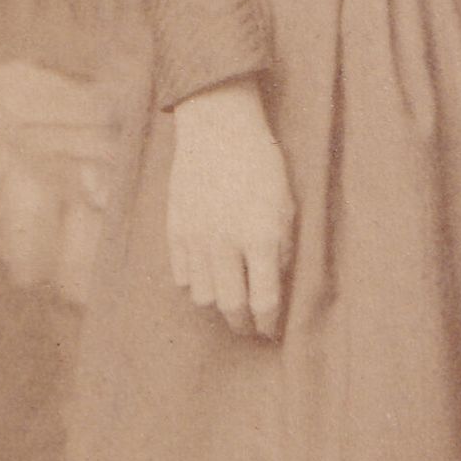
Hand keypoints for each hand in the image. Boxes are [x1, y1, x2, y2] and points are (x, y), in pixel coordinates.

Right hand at [166, 77, 295, 337]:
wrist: (218, 129)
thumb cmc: (261, 164)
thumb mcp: (286, 205)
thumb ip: (281, 248)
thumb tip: (274, 284)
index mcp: (259, 238)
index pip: (264, 301)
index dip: (268, 324)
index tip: (271, 331)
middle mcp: (225, 244)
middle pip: (230, 306)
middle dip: (242, 324)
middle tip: (249, 328)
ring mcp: (196, 239)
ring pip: (202, 296)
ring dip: (218, 304)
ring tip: (228, 300)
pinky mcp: (175, 230)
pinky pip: (182, 276)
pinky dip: (195, 283)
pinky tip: (207, 277)